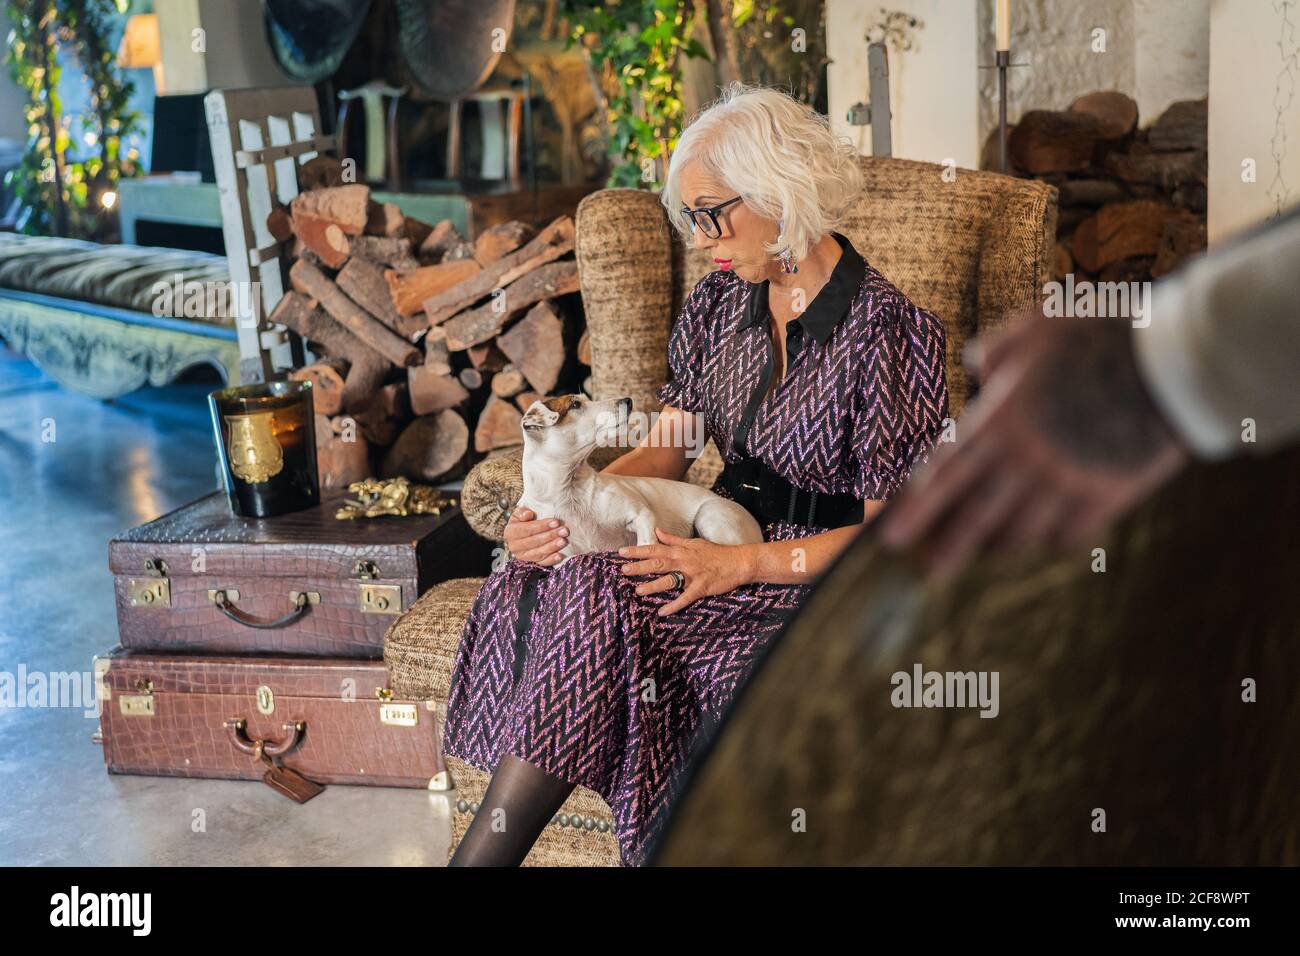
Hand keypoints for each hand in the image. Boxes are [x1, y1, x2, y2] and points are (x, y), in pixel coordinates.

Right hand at [503, 507, 568, 564]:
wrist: (524, 532)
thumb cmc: (524, 520)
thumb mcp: (520, 512)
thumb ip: (522, 512)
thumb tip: (528, 514)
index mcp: (510, 532)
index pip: (527, 529)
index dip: (542, 526)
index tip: (556, 522)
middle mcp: (514, 546)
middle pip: (534, 542)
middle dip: (550, 536)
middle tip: (564, 531)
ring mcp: (522, 556)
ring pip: (538, 553)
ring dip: (552, 547)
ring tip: (564, 541)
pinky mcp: (531, 563)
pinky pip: (541, 563)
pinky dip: (551, 560)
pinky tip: (560, 555)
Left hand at [618, 528, 753, 615]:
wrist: (739, 562)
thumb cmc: (716, 553)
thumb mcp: (694, 543)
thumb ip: (673, 539)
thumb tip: (657, 532)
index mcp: (681, 551)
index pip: (655, 549)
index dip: (638, 551)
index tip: (622, 552)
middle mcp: (684, 561)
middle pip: (658, 563)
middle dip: (640, 567)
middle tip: (623, 570)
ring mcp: (693, 575)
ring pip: (669, 580)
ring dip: (653, 586)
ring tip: (638, 591)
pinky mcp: (701, 587)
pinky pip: (685, 597)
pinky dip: (674, 605)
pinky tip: (662, 612)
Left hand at [879, 314, 1189, 576]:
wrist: (1175, 363)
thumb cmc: (1101, 334)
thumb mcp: (1037, 325)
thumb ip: (997, 347)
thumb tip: (975, 364)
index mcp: (1002, 420)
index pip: (945, 473)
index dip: (915, 507)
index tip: (890, 536)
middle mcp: (1026, 460)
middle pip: (975, 514)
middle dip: (948, 545)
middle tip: (926, 569)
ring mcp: (1067, 483)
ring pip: (1021, 530)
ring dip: (997, 545)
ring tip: (983, 554)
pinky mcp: (1108, 497)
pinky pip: (1069, 534)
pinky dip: (1051, 540)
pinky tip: (1043, 541)